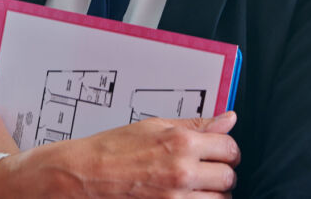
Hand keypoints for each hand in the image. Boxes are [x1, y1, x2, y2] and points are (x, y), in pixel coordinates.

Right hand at [0, 110, 239, 197]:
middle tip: (201, 171)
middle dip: (219, 173)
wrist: (81, 175)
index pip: (229, 148)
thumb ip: (196, 125)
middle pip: (228, 177)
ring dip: (210, 194)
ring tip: (189, 186)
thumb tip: (228, 119)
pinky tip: (181, 196)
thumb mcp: (153, 127)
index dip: (225, 150)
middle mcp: (182, 172)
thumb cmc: (112, 150)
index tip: (217, 152)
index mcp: (181, 143)